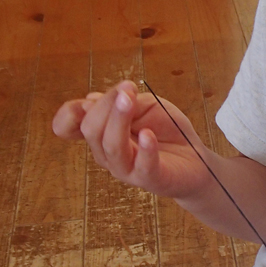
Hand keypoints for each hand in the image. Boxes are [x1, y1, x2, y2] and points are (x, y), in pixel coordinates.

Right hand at [52, 80, 212, 198]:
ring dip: (118, 119)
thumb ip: (121, 102)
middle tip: (128, 88)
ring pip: (111, 146)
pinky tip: (148, 135)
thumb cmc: (166, 129)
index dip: (70, 113)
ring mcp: (126, 168)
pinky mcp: (149, 178)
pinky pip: (142, 165)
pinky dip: (145, 149)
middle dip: (107, 104)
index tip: (92, 98)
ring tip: (130, 99)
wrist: (195, 157)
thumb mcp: (145, 105)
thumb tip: (89, 99)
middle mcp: (107, 152)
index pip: (70, 125)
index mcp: (101, 133)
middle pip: (91, 129)